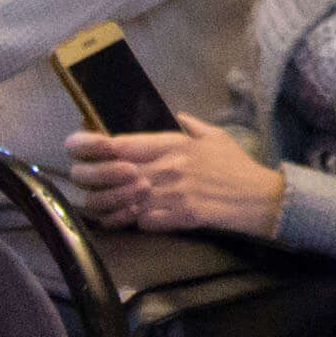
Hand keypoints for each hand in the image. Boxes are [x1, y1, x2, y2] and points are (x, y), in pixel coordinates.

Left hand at [69, 118, 287, 236]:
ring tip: (95, 203)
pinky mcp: (179, 218)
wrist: (259, 198)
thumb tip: (173, 115)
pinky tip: (122, 220)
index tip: (76, 145)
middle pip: (115, 173)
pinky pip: (142, 221)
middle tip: (79, 178)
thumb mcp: (214, 136)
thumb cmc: (236, 166)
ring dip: (105, 203)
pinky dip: (128, 221)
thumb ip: (189, 125)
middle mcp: (168, 168)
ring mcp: (172, 194)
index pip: (123, 143)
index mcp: (174, 144)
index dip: (94, 145)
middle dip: (90, 176)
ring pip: (123, 200)